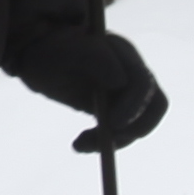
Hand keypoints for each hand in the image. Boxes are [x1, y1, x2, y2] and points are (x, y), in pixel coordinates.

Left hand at [5, 10, 165, 152]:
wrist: (39, 57)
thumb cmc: (51, 50)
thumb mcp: (65, 50)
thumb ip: (94, 58)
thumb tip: (120, 82)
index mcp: (123, 54)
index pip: (143, 84)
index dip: (133, 107)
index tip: (112, 125)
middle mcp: (131, 72)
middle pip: (154, 106)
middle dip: (135, 128)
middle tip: (106, 142)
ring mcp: (125, 91)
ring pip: (138, 124)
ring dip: (116, 140)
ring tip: (80, 143)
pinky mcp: (115, 108)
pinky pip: (121, 132)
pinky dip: (104, 143)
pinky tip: (79, 144)